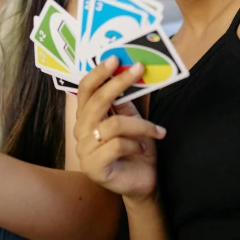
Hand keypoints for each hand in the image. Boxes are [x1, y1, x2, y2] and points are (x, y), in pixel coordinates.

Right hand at [74, 57, 165, 201]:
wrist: (142, 182)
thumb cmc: (136, 148)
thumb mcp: (132, 119)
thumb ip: (124, 101)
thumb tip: (127, 70)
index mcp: (87, 117)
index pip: (85, 90)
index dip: (98, 73)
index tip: (115, 58)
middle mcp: (81, 131)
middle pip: (97, 102)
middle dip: (119, 83)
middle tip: (139, 70)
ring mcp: (85, 151)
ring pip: (114, 125)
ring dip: (141, 126)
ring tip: (157, 131)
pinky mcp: (94, 167)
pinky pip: (117, 145)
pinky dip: (136, 145)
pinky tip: (144, 149)